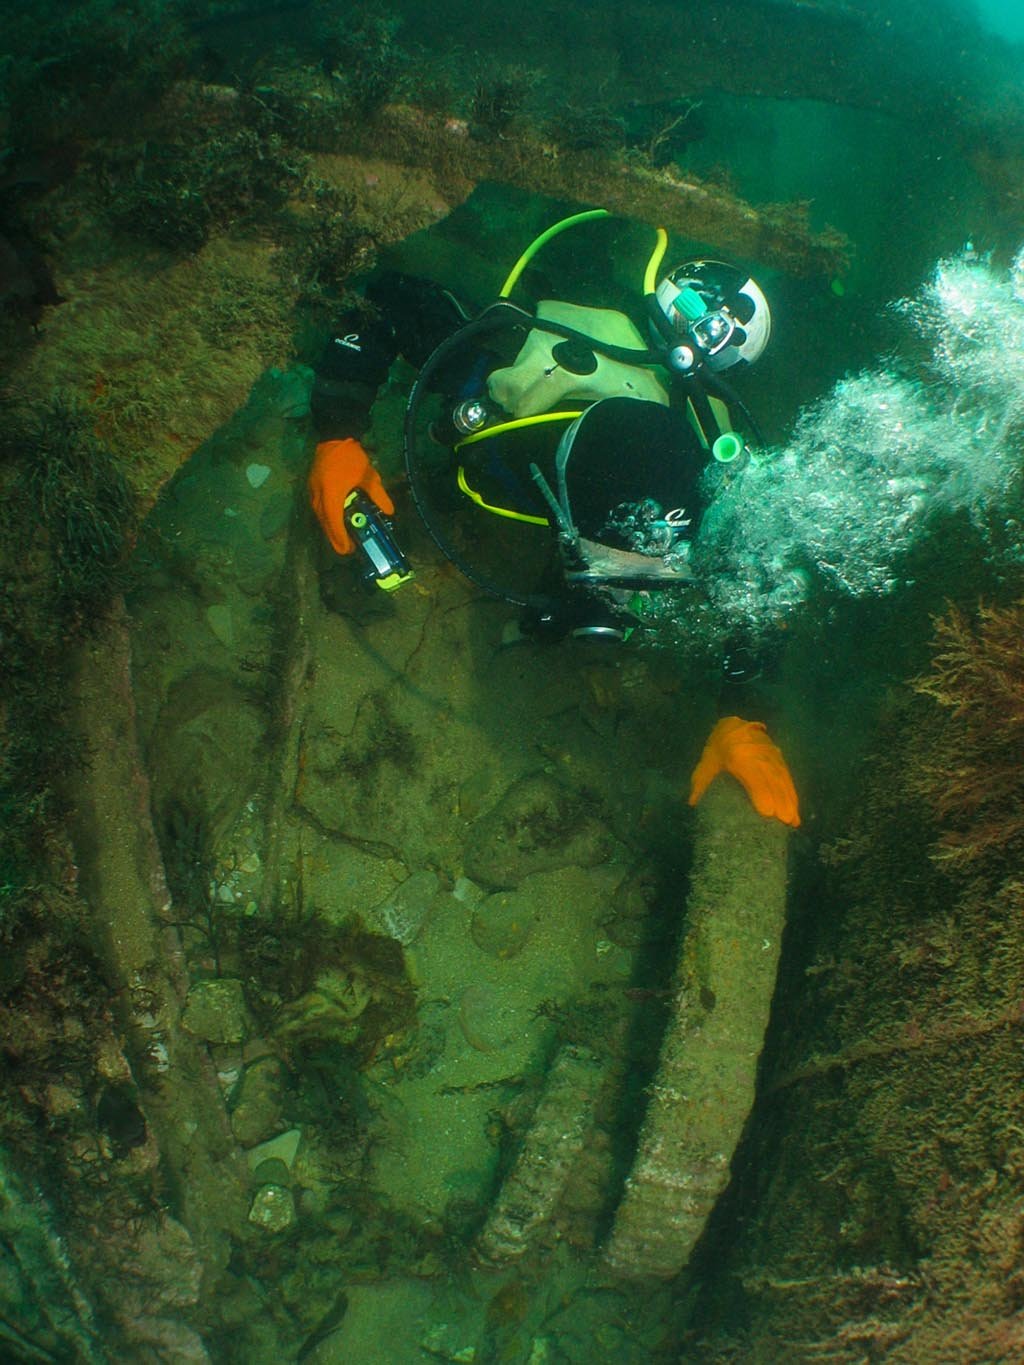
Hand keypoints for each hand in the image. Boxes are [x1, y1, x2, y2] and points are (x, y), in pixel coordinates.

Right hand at [308, 438, 393, 554]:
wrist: (334, 437)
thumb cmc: (351, 457)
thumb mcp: (369, 476)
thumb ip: (378, 495)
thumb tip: (389, 512)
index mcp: (332, 493)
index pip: (334, 521)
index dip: (340, 537)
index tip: (348, 549)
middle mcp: (319, 495)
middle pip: (325, 523)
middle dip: (335, 538)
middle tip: (347, 550)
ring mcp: (313, 491)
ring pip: (320, 517)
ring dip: (330, 529)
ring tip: (342, 539)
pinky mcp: (312, 487)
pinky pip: (318, 509)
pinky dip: (326, 519)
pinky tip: (336, 522)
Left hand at [688, 716, 800, 827]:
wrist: (734, 725)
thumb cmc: (718, 746)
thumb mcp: (707, 762)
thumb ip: (700, 781)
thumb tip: (692, 803)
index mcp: (738, 754)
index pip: (753, 774)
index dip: (761, 792)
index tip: (767, 812)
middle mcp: (758, 753)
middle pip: (772, 778)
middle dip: (781, 800)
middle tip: (786, 822)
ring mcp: (771, 753)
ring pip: (782, 777)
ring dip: (790, 799)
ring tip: (793, 820)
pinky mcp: (779, 756)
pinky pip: (786, 775)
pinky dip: (792, 792)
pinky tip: (795, 809)